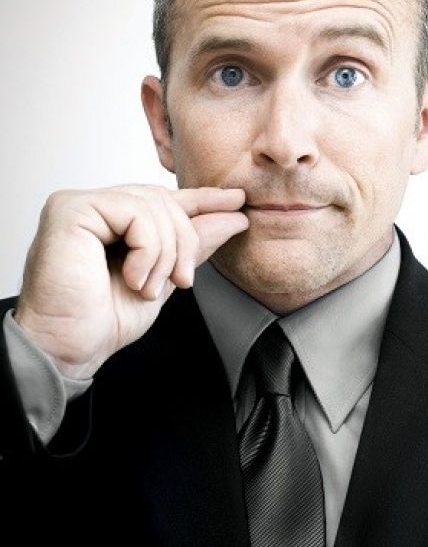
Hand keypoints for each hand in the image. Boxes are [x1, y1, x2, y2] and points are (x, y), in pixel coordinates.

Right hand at [14, 184, 248, 379]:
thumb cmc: (103, 320)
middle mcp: (96, 207)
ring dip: (166, 253)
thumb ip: (194, 245)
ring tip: (150, 287)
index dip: (203, 199)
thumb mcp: (165, 277)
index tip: (237, 201)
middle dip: (186, 241)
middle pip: (164, 201)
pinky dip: (147, 250)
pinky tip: (133, 278)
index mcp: (113, 221)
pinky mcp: (71, 210)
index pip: (165, 200)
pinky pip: (135, 214)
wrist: (70, 347)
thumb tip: (233, 217)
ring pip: (154, 206)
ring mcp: (81, 205)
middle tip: (183, 280)